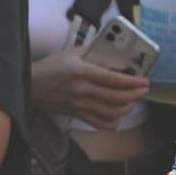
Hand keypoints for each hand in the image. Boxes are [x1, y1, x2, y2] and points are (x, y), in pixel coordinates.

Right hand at [30, 47, 151, 130]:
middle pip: (115, 97)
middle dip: (134, 95)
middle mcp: (82, 90)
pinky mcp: (76, 114)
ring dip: (126, 108)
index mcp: (82, 71)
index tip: (145, 81)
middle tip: (144, 91)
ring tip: (132, 101)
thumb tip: (114, 52)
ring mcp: (79, 104)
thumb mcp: (72, 53)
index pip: (113, 79)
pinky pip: (98, 123)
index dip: (132, 82)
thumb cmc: (52, 66)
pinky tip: (117, 116)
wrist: (30, 84)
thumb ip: (93, 52)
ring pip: (110, 112)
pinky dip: (112, 122)